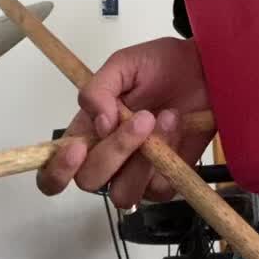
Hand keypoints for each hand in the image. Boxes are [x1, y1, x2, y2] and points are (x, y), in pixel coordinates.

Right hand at [37, 37, 212, 208]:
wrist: (204, 68)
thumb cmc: (161, 65)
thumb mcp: (124, 64)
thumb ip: (100, 89)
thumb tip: (97, 122)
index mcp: (87, 131)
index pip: (54, 169)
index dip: (57, 170)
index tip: (78, 149)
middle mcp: (107, 158)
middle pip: (90, 180)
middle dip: (115, 151)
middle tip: (142, 117)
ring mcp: (136, 173)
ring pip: (123, 194)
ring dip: (144, 159)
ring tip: (165, 116)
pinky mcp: (165, 181)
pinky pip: (158, 190)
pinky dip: (168, 157)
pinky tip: (177, 124)